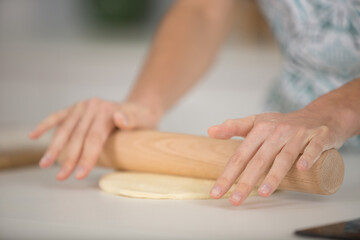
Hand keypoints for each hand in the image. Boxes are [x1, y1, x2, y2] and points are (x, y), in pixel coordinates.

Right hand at [29, 98, 160, 179]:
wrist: (139, 108)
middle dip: (69, 158)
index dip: (87, 157)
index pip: (94, 138)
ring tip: (45, 164)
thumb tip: (119, 118)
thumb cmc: (142, 118)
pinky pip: (58, 116)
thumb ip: (132, 120)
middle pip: (78, 136)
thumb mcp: (144, 119)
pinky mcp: (76, 107)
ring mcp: (82, 106)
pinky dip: (45, 125)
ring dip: (54, 147)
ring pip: (65, 129)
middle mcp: (92, 106)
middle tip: (62, 176)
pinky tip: (34, 136)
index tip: (80, 174)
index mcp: (107, 111)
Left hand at [208, 109, 345, 205]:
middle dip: (246, 181)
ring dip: (274, 174)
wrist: (318, 115)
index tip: (217, 192)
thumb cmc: (282, 123)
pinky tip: (301, 169)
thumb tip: (210, 131)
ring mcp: (298, 134)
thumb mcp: (256, 121)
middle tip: (235, 200)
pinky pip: (312, 148)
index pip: (240, 155)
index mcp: (260, 129)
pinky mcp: (319, 137)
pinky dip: (308, 157)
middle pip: (258, 159)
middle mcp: (277, 132)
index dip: (228, 174)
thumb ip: (233, 127)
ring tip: (264, 192)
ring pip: (284, 156)